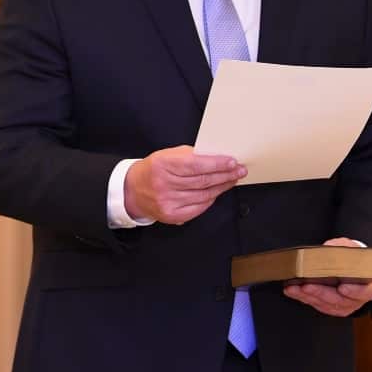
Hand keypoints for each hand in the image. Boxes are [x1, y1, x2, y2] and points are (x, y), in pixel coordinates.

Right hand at [124, 145, 245, 224]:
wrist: (132, 191)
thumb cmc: (153, 170)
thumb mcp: (167, 155)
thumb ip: (189, 156)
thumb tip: (215, 157)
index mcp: (162, 164)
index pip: (196, 164)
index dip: (216, 164)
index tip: (232, 162)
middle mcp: (164, 184)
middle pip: (202, 181)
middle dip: (224, 175)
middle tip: (238, 170)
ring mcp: (168, 202)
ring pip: (203, 195)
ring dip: (221, 187)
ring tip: (231, 180)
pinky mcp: (172, 215)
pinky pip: (199, 207)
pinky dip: (210, 199)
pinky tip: (217, 192)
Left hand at [284, 237, 371, 316]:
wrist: (350, 267)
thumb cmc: (351, 259)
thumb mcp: (350, 249)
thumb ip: (341, 248)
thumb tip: (327, 248)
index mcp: (367, 286)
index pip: (364, 291)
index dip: (354, 291)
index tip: (343, 287)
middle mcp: (356, 300)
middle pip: (339, 300)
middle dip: (321, 293)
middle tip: (306, 286)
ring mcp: (343, 306)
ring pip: (325, 304)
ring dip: (307, 296)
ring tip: (294, 288)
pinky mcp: (329, 307)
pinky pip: (315, 304)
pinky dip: (302, 297)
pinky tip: (292, 291)